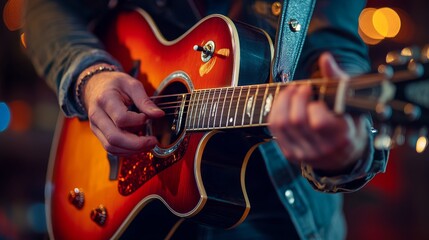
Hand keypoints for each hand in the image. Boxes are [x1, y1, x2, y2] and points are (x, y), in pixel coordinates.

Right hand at [78, 64, 163, 155]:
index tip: (147, 117)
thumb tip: (159, 115)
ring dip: (132, 150)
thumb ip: (145, 100)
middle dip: (137, 144)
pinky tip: (138, 146)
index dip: (138, 121)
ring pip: (111, 147)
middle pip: (114, 138)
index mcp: (105, 99)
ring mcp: (95, 127)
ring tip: (148, 144)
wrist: (96, 86)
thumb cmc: (115, 84)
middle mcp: (96, 115)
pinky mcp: (98, 134)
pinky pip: (110, 149)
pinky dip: (126, 151)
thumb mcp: (131, 84)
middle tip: (154, 141)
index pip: (121, 118)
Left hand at [267, 53, 367, 173]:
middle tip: (301, 88)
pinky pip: (275, 130)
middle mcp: (322, 149)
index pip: (318, 122)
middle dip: (295, 98)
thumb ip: (337, 79)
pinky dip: (276, 111)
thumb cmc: (349, 121)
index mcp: (341, 137)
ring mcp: (305, 154)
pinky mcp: (292, 154)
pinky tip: (284, 102)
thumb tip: (325, 58)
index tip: (313, 91)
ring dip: (283, 102)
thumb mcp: (350, 101)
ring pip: (282, 125)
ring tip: (291, 92)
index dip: (312, 104)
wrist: (347, 154)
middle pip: (296, 121)